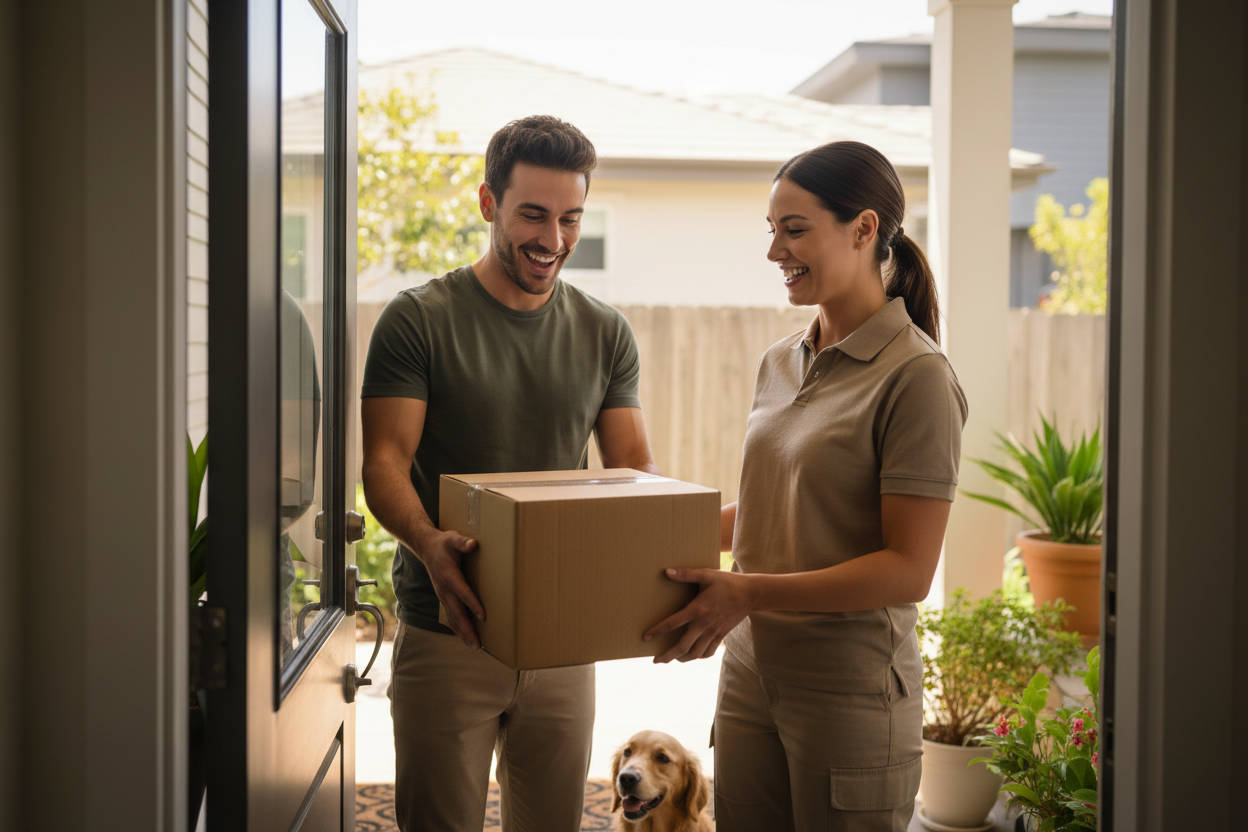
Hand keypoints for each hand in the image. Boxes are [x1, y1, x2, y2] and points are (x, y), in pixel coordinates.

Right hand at [420, 529, 482, 647]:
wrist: (426, 548)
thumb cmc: (443, 543)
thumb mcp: (452, 538)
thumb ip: (462, 542)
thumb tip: (473, 544)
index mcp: (449, 576)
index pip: (463, 593)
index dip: (472, 604)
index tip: (483, 617)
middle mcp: (444, 590)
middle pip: (457, 613)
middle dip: (467, 629)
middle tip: (478, 644)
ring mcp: (443, 595)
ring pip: (453, 618)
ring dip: (463, 633)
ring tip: (475, 646)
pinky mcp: (443, 598)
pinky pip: (451, 615)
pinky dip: (458, 628)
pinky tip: (465, 637)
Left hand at [643, 568, 753, 662]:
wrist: (750, 594)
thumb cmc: (727, 582)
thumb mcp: (706, 575)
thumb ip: (686, 574)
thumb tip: (666, 572)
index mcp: (697, 609)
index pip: (673, 623)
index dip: (658, 631)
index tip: (645, 638)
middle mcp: (704, 624)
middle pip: (683, 647)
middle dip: (668, 656)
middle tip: (656, 660)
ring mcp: (713, 632)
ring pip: (695, 653)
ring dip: (682, 659)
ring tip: (672, 658)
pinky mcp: (721, 635)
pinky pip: (709, 652)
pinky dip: (699, 656)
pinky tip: (693, 655)